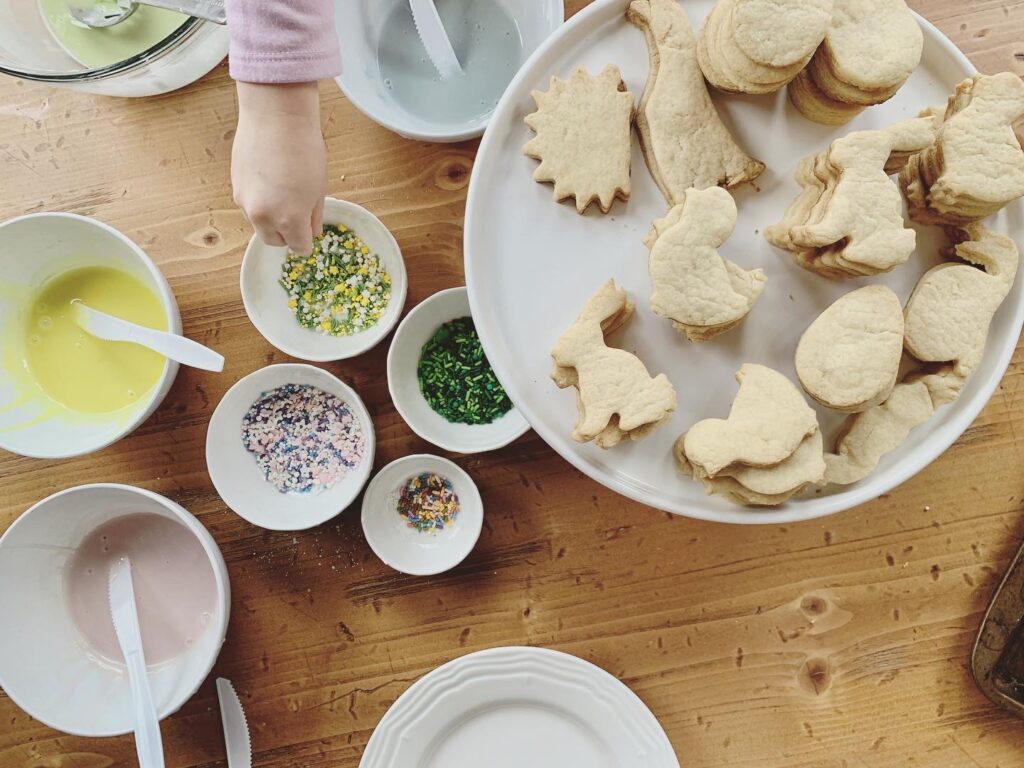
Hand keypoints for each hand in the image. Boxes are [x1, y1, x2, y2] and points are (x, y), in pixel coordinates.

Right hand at [231, 81, 326, 255]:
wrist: (275, 117)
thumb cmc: (305, 149)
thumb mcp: (319, 188)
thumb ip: (313, 216)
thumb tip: (311, 231)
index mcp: (289, 220)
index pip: (299, 248)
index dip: (306, 242)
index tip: (309, 231)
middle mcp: (263, 216)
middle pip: (274, 241)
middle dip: (286, 235)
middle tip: (297, 216)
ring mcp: (245, 202)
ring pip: (258, 225)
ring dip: (270, 220)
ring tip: (282, 194)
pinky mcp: (234, 187)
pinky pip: (248, 207)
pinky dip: (259, 203)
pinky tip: (269, 183)